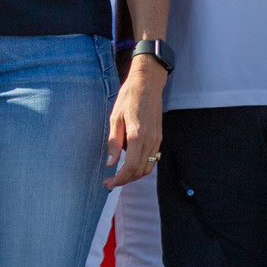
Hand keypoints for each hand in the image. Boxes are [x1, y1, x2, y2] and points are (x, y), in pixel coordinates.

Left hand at [105, 58, 165, 187]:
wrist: (147, 84)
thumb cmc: (129, 97)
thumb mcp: (115, 118)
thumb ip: (114, 142)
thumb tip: (111, 163)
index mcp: (138, 135)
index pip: (130, 167)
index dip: (119, 179)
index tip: (108, 183)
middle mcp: (150, 140)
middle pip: (140, 171)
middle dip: (125, 180)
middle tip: (110, 182)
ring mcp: (157, 140)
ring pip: (148, 167)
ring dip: (134, 175)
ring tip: (118, 175)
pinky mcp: (159, 137)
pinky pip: (152, 159)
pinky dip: (141, 165)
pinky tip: (129, 162)